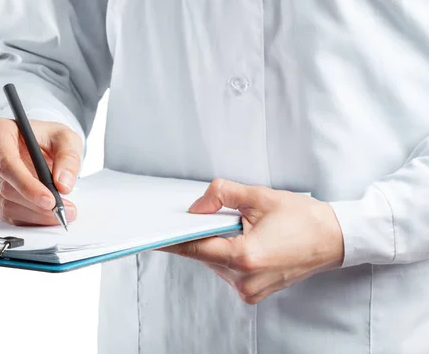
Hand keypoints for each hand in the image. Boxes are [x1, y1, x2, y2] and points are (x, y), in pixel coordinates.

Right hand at [0, 118, 81, 225]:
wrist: (35, 145)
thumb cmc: (45, 137)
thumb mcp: (65, 138)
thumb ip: (68, 158)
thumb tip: (63, 184)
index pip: (5, 163)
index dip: (27, 185)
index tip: (50, 199)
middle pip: (3, 186)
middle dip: (35, 203)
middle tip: (61, 209)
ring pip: (3, 203)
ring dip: (34, 213)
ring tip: (59, 213)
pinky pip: (3, 213)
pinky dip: (27, 217)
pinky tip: (44, 215)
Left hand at [163, 180, 344, 303]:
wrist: (333, 240)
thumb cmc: (302, 218)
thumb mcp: (259, 196)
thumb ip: (222, 194)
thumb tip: (197, 206)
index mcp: (245, 257)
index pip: (194, 247)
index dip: (172, 238)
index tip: (154, 232)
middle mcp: (244, 280)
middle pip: (203, 254)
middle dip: (201, 233)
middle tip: (209, 214)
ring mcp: (248, 290)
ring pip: (213, 262)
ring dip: (216, 243)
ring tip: (240, 227)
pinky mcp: (252, 292)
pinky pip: (226, 270)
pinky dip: (226, 253)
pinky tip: (243, 239)